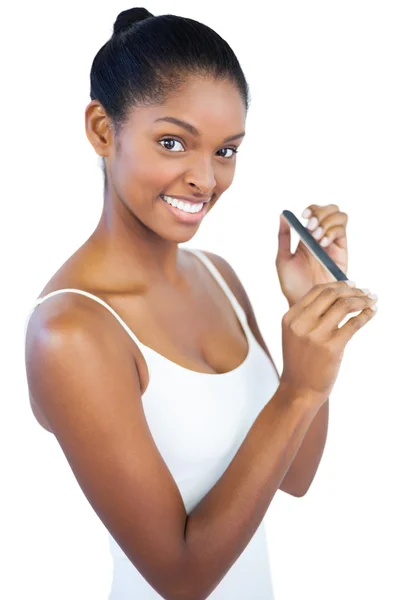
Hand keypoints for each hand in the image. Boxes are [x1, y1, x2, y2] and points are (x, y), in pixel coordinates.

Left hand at [276, 205, 348, 305]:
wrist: (304, 303)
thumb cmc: (292, 285)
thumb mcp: (283, 259)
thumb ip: (283, 237)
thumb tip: (283, 214)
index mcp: (307, 238)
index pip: (314, 212)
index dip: (312, 209)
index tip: (303, 216)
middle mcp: (322, 238)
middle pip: (331, 210)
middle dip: (321, 212)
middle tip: (311, 226)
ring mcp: (333, 244)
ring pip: (340, 217)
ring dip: (327, 222)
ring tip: (316, 237)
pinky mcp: (342, 253)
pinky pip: (343, 232)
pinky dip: (333, 232)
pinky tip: (323, 244)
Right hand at [279, 281, 376, 406]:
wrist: (299, 389)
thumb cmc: (301, 361)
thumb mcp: (296, 334)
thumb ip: (309, 315)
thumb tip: (339, 294)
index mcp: (290, 317)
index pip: (317, 291)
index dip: (338, 284)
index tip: (353, 284)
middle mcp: (301, 324)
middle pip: (331, 294)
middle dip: (353, 290)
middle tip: (366, 291)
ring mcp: (315, 336)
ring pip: (344, 305)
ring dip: (362, 300)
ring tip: (372, 300)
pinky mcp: (331, 348)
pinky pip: (354, 324)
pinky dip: (366, 315)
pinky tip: (372, 312)